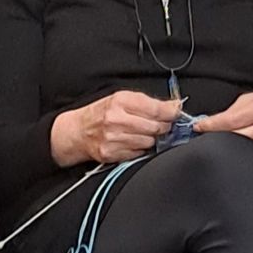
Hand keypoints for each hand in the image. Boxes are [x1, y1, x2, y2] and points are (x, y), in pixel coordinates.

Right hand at [56, 90, 181, 164]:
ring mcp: (114, 138)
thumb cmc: (101, 113)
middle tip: (160, 124)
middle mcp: (116, 119)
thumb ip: (149, 102)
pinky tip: (132, 142)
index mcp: (120, 101)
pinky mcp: (112, 153)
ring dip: (151, 138)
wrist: (77, 131)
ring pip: (149, 142)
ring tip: (141, 133)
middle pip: (156, 127)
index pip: (156, 109)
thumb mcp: (122, 98)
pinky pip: (139, 153)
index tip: (176, 113)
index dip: (171, 113)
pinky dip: (140, 148)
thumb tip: (174, 106)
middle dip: (163, 126)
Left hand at [193, 89, 252, 158]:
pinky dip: (237, 155)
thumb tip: (216, 120)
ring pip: (240, 151)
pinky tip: (231, 152)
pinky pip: (250, 158)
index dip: (211, 124)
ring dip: (225, 148)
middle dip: (215, 138)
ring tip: (216, 145)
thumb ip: (236, 108)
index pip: (230, 119)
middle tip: (204, 137)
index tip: (198, 126)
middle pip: (234, 137)